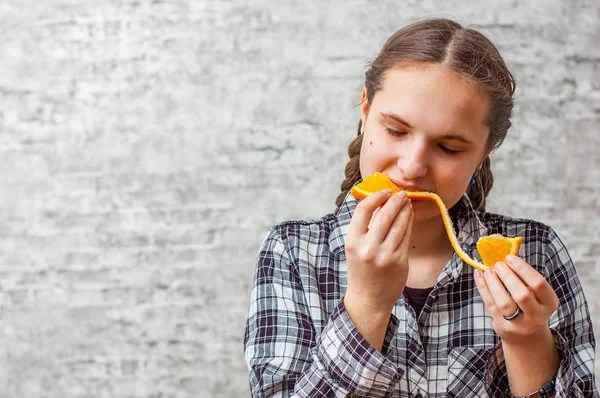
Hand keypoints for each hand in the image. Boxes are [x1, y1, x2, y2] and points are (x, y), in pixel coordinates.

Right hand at [345, 189, 413, 314]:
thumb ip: (364, 228)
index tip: (384, 191)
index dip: (376, 196)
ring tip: (407, 202)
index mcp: (353, 242)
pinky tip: (409, 216)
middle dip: (395, 200)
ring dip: (405, 210)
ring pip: (399, 224)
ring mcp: (385, 255)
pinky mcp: (399, 261)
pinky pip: (406, 236)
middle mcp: (368, 248)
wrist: (368, 299)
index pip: (363, 210)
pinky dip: (409, 223)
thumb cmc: (361, 270)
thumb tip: (378, 203)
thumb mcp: (355, 248)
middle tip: (401, 193)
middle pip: (385, 214)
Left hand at [474, 255, 558, 345]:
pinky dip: (483, 288)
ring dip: (494, 283)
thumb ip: (526, 279)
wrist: (525, 337)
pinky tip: (479, 275)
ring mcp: (519, 324)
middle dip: (508, 277)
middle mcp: (537, 316)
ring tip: (488, 270)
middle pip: (522, 295)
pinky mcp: (503, 326)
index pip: (539, 284)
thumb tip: (507, 256)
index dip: (523, 269)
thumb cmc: (529, 306)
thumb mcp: (536, 295)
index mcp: (549, 304)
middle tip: (498, 264)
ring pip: (504, 303)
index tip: (509, 258)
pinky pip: (490, 305)